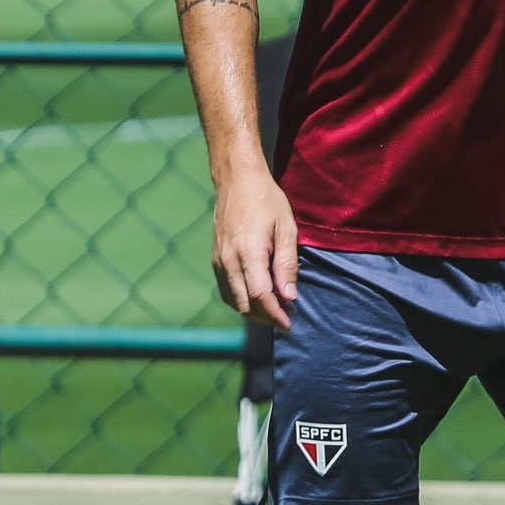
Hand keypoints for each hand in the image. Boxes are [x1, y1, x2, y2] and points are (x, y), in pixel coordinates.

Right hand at [213, 169, 299, 329]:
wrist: (237, 180)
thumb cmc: (267, 200)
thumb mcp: (286, 228)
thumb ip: (287, 264)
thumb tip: (289, 297)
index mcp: (249, 253)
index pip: (261, 297)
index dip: (276, 315)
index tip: (289, 324)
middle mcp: (229, 260)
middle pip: (245, 305)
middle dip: (266, 317)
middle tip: (286, 317)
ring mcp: (219, 260)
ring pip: (234, 301)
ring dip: (254, 310)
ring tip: (275, 308)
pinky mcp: (215, 259)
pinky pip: (226, 290)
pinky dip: (242, 299)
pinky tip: (258, 295)